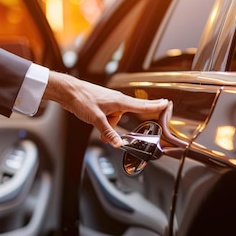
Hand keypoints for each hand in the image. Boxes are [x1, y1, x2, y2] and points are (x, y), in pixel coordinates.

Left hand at [43, 71, 168, 147]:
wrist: (69, 91)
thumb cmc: (82, 99)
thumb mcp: (96, 119)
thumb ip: (108, 132)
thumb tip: (117, 144)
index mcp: (119, 101)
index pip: (142, 105)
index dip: (155, 105)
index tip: (166, 103)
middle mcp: (117, 100)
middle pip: (128, 115)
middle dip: (122, 122)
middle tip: (136, 114)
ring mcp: (110, 102)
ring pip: (115, 119)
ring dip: (108, 125)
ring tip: (97, 124)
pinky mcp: (103, 105)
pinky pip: (109, 117)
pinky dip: (104, 123)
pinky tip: (96, 122)